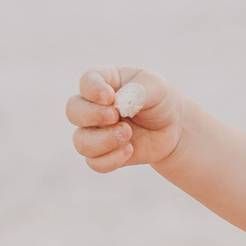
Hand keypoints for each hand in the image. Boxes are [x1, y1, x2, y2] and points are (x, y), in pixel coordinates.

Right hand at [67, 66, 184, 172]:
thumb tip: (118, 103)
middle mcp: (92, 106)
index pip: (86, 82)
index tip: (110, 98)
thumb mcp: (156, 88)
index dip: (93, 90)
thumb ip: (137, 91)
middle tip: (116, 116)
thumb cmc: (160, 101)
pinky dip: (110, 159)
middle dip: (92, 115)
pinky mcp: (103, 153)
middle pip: (73, 111)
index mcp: (103, 82)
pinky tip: (129, 150)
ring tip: (128, 134)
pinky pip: (94, 162)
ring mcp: (95, 131)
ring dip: (104, 140)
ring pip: (80, 141)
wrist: (172, 129)